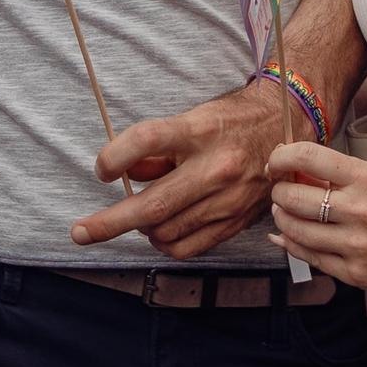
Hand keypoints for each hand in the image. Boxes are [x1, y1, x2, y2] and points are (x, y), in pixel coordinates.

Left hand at [70, 80, 289, 259]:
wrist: (286, 131)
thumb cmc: (231, 121)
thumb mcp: (193, 119)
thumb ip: (157, 149)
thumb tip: (124, 177)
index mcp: (201, 131)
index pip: (148, 139)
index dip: (116, 155)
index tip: (101, 170)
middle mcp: (216, 167)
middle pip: (153, 203)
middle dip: (109, 223)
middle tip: (80, 232)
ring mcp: (228, 199)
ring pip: (166, 231)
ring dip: (141, 228)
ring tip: (137, 216)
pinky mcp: (235, 222)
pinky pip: (188, 247)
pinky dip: (166, 243)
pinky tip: (159, 230)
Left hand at [269, 140, 366, 291]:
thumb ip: (335, 175)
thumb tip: (290, 171)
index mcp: (365, 177)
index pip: (307, 157)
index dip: (280, 157)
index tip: (275, 162)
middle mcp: (359, 210)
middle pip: (293, 197)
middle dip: (278, 191)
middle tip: (280, 190)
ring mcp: (356, 244)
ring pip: (295, 230)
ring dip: (281, 218)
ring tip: (284, 212)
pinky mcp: (354, 272)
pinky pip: (309, 257)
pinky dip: (290, 244)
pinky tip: (285, 236)